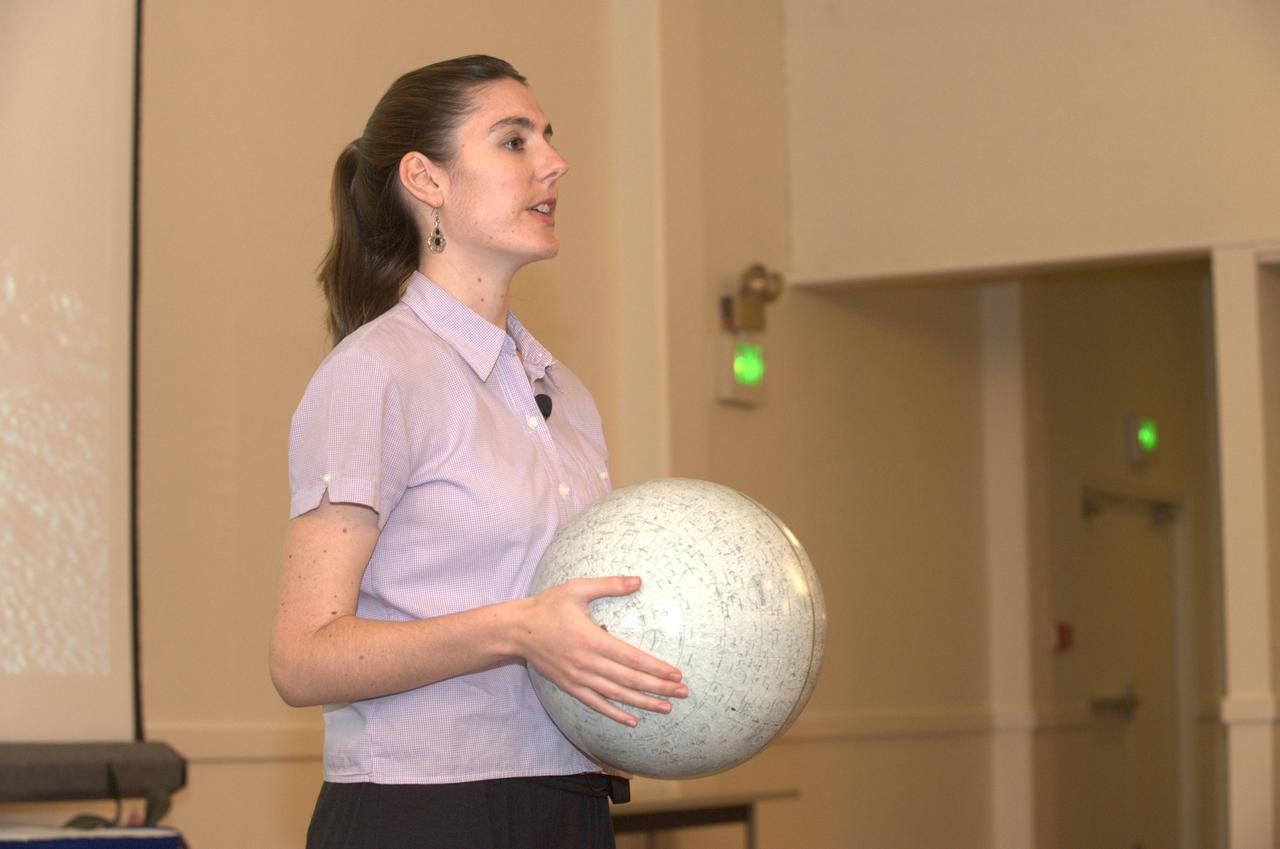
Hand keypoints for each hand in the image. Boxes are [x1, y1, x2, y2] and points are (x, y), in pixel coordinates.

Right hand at [518, 576, 687, 725]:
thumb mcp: (578, 589)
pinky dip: (614, 713)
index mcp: (593, 639)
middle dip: (658, 687)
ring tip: (666, 707)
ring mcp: (578, 677)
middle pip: (629, 679)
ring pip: (616, 694)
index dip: (655, 668)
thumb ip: (609, 585)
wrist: (518, 630)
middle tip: (682, 692)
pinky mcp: (570, 685)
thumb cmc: (549, 606)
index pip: (632, 658)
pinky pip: (595, 703)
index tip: (676, 673)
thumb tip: (638, 580)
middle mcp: (588, 662)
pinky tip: (632, 720)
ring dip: (642, 702)